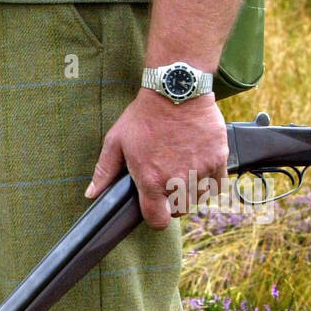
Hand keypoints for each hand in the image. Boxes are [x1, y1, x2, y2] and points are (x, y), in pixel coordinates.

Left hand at [85, 90, 228, 229]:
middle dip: (173, 203)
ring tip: (182, 174)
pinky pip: (218, 184)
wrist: (176, 90)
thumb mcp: (116, 142)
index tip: (154, 208)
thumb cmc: (144, 116)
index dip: (155, 217)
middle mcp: (177, 180)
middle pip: (180, 211)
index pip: (157, 220)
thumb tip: (92, 194)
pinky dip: (210, 181)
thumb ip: (104, 172)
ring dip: (191, 192)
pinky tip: (199, 169)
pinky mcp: (218, 158)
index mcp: (151, 181)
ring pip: (199, 199)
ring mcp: (200, 170)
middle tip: (167, 185)